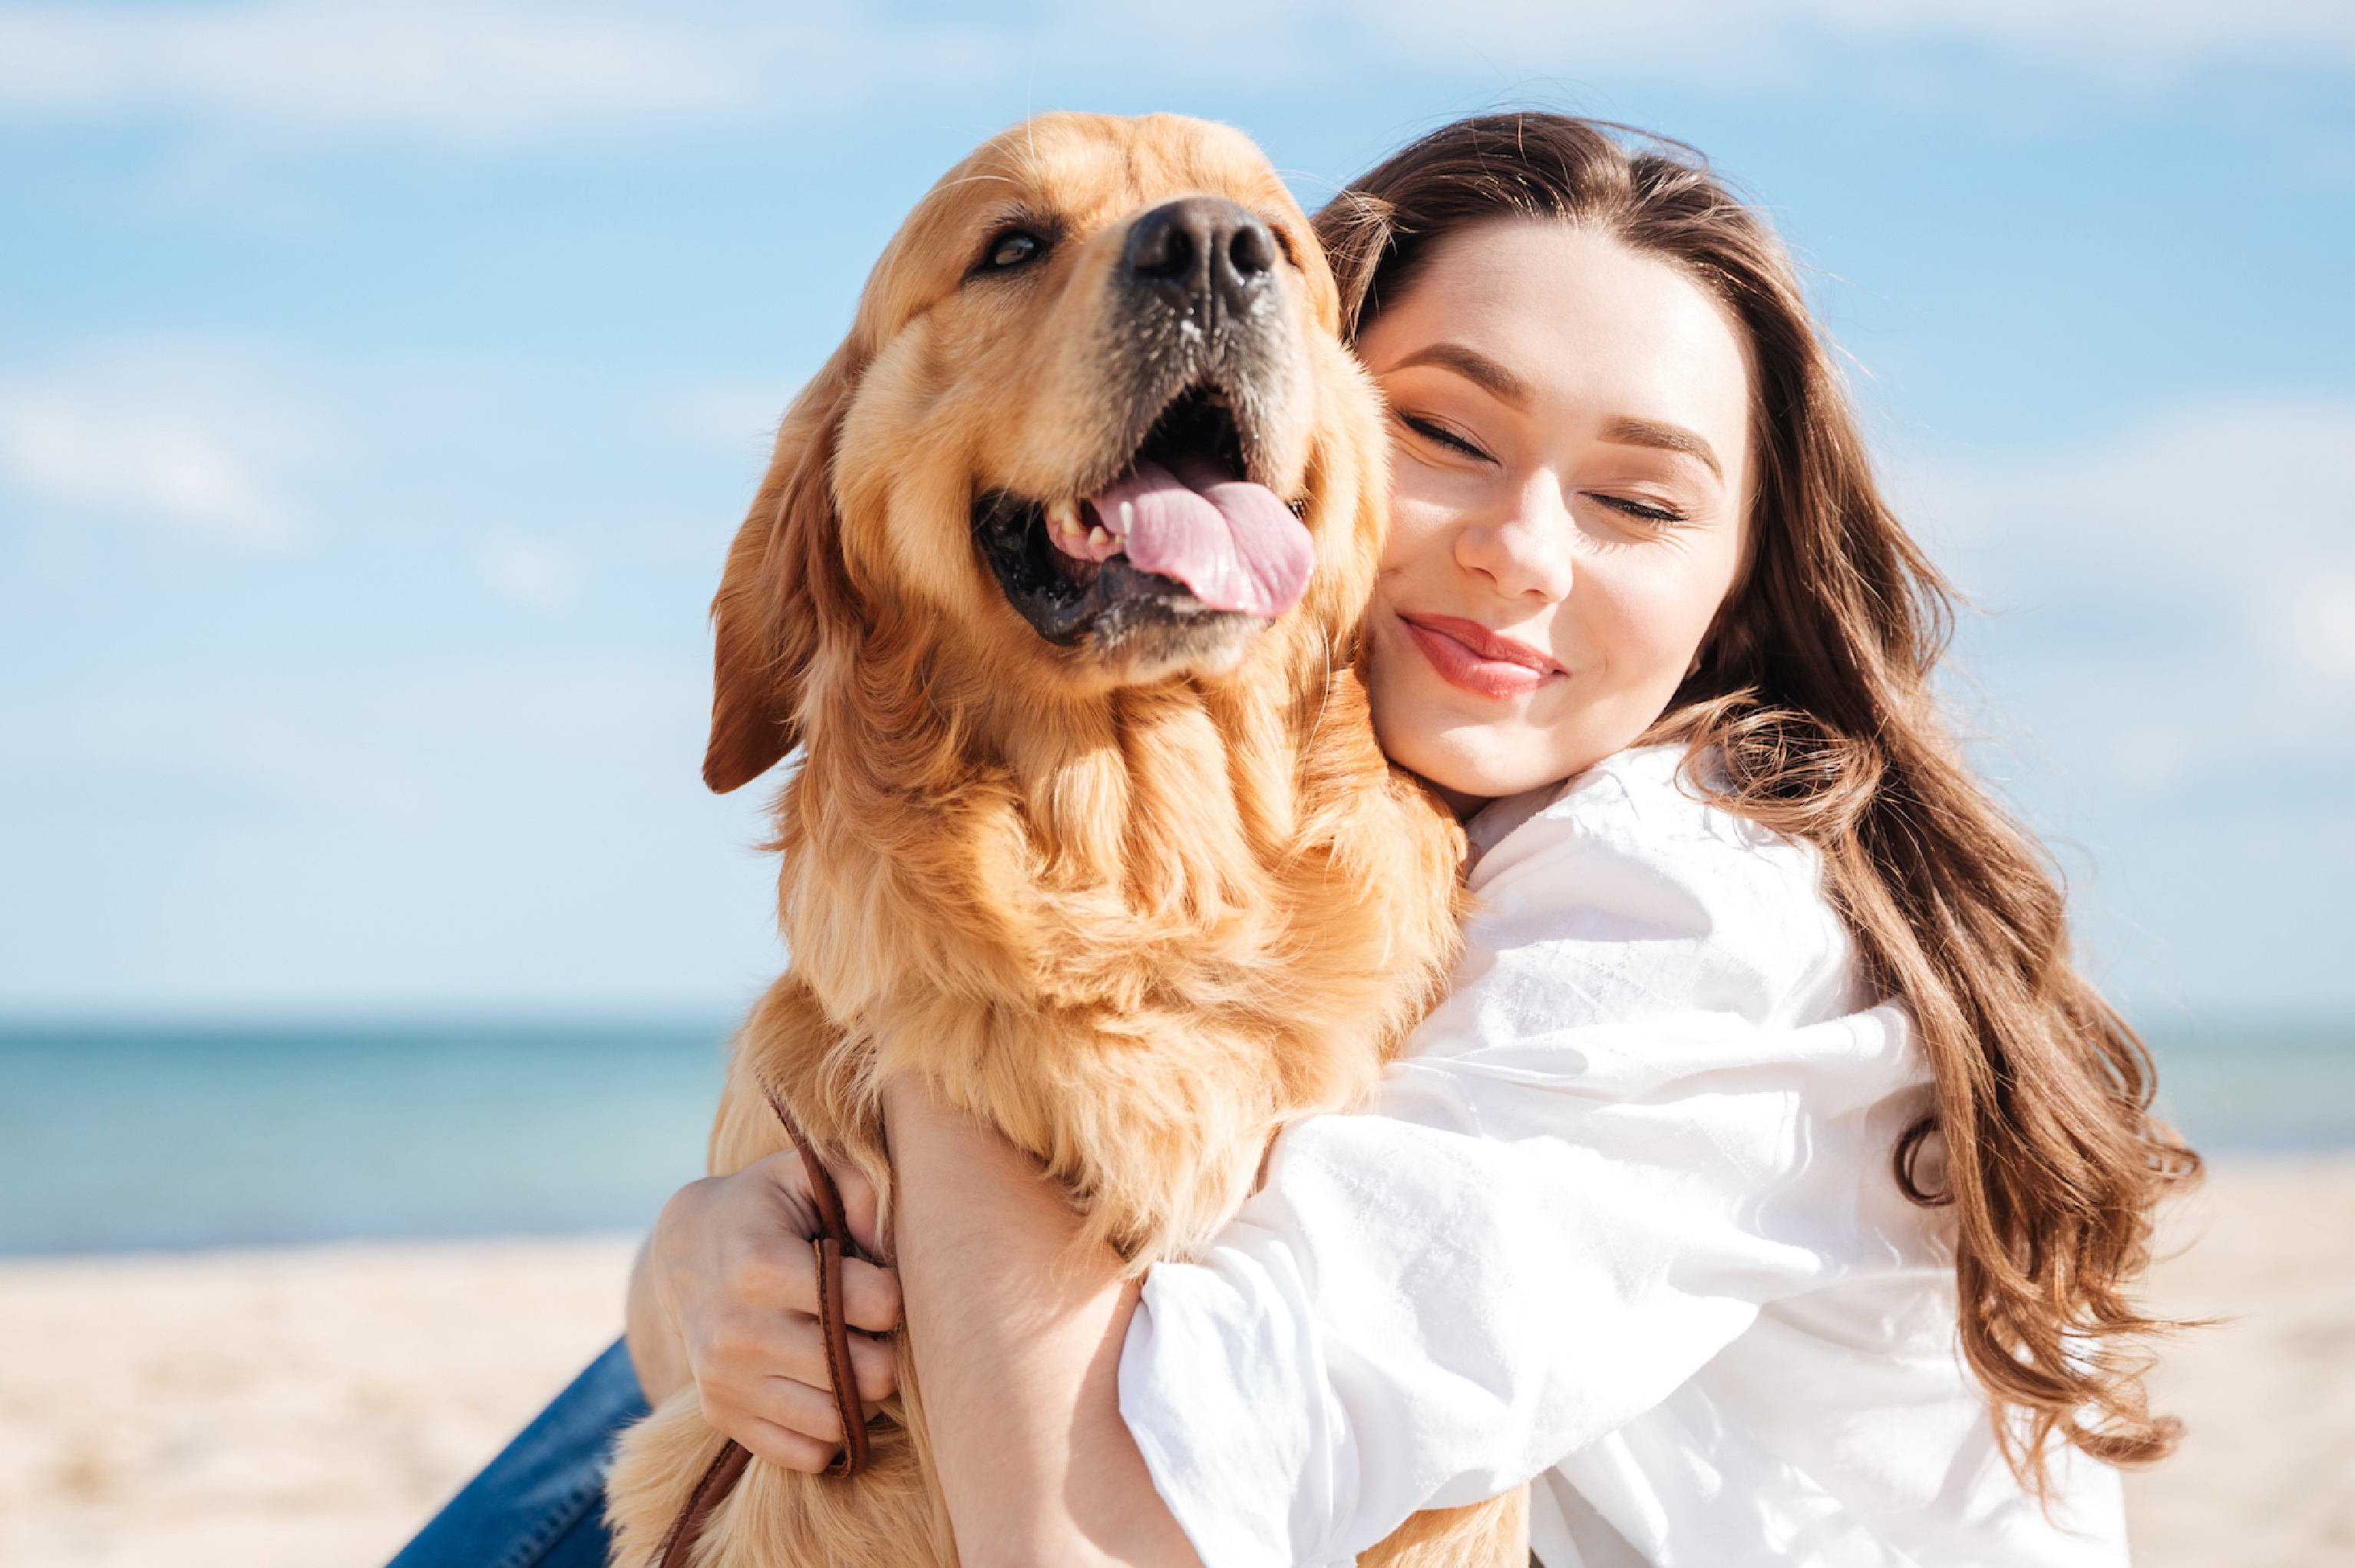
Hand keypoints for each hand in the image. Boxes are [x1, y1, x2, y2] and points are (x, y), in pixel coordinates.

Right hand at [633, 1152, 902, 1471]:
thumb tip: (890, 1252)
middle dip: (886, 1349)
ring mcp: (725, 1381)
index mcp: (760, 1266)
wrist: (685, 1249)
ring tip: (853, 1354)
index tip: (878, 1280)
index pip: (877, 1304)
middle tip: (872, 1326)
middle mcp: (737, 1332)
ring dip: (862, 1393)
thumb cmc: (767, 1207)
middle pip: (866, 1373)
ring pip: (840, 1422)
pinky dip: (831, 1429)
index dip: (894, 1294)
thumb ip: (862, 1190)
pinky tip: (827, 1387)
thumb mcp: (807, 1173)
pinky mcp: (722, 1415)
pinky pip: (806, 1453)